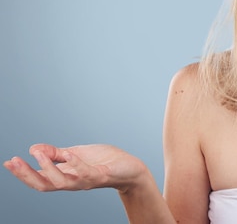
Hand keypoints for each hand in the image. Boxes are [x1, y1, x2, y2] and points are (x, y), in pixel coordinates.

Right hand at [4, 143, 147, 192]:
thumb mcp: (76, 154)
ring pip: (62, 182)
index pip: (39, 178)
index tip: (8, 162)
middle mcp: (73, 182)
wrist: (130, 169)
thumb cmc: (103, 162)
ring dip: (48, 168)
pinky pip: (85, 173)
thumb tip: (34, 148)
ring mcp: (86, 180)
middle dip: (27, 175)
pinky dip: (76, 164)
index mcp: (65, 176)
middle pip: (44, 184)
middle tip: (14, 162)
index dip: (22, 173)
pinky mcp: (100, 176)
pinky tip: (68, 154)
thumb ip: (56, 153)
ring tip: (37, 154)